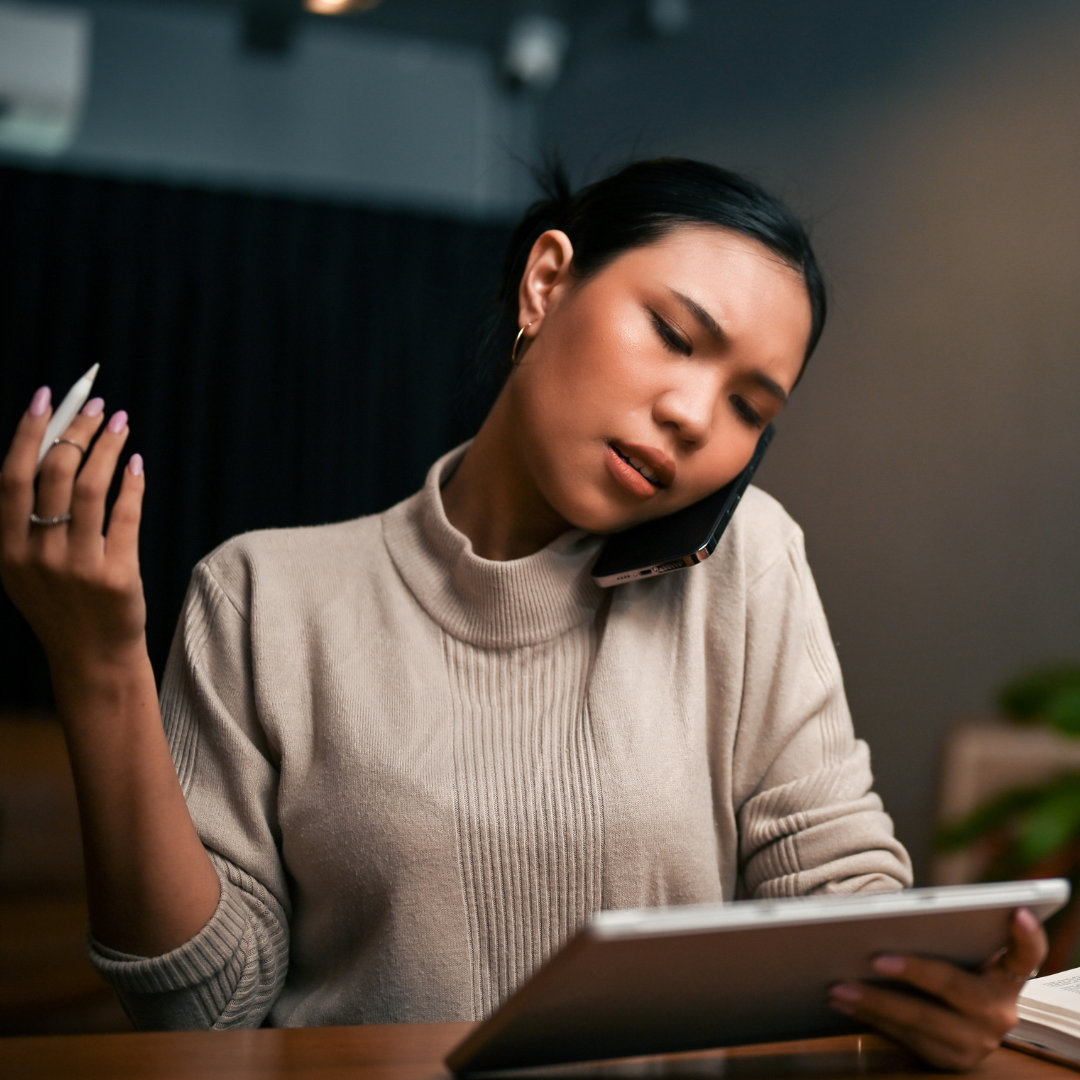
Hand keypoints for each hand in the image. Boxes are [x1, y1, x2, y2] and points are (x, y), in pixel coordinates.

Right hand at [0, 385, 147, 672]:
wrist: (92, 658)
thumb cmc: (62, 606)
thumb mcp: (26, 569)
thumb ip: (27, 522)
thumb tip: (47, 452)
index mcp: (9, 550)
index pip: (13, 477)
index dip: (28, 432)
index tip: (47, 396)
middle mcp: (38, 555)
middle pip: (55, 474)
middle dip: (78, 430)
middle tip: (98, 405)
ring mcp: (78, 566)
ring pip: (92, 487)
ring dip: (108, 446)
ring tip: (121, 423)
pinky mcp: (116, 575)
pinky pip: (126, 515)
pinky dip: (132, 483)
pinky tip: (136, 464)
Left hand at [828, 907, 1047, 1070]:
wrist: (955, 1018)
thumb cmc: (949, 965)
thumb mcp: (958, 951)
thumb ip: (945, 934)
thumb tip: (895, 914)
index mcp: (1009, 976)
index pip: (1027, 954)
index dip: (1026, 935)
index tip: (1017, 912)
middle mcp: (1001, 1010)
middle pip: (953, 985)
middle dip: (911, 971)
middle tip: (874, 957)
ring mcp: (978, 1041)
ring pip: (922, 1019)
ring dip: (874, 1001)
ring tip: (838, 985)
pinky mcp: (952, 1060)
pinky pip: (906, 1038)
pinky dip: (871, 1018)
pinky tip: (843, 1002)